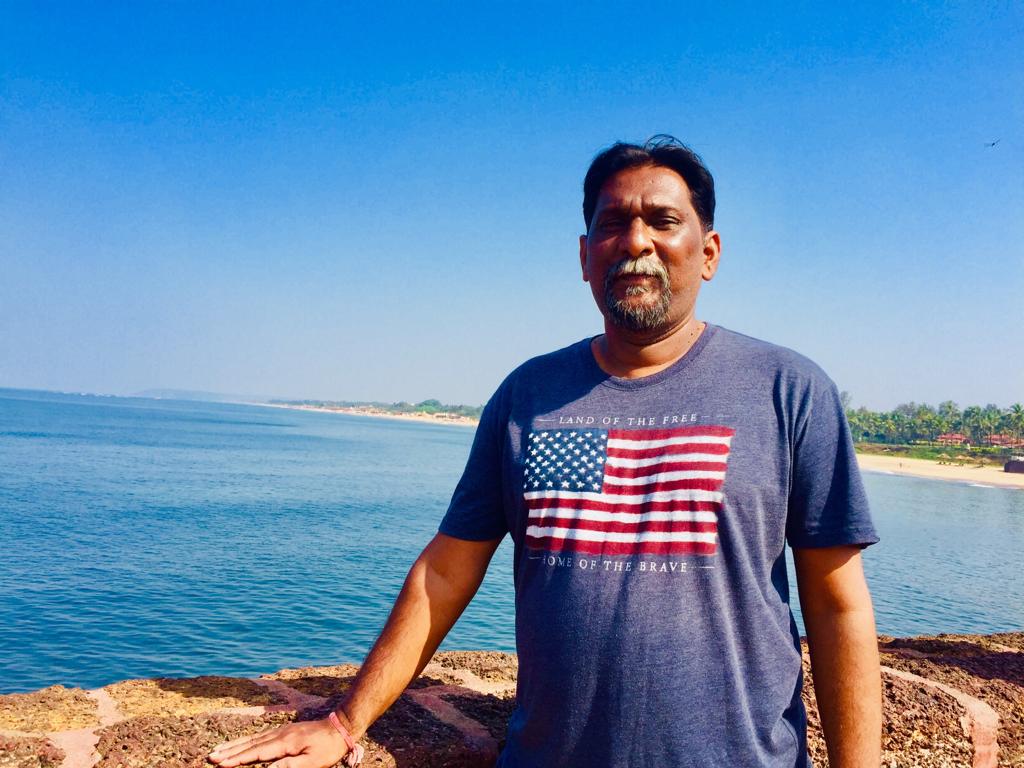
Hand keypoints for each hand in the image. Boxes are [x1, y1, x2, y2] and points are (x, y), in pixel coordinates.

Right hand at [207, 717, 347, 767]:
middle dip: (230, 752)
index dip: (237, 759)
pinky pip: (260, 736)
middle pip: (250, 744)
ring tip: (219, 749)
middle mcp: (279, 734)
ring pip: (252, 739)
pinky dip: (246, 741)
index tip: (220, 764)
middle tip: (211, 757)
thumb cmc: (328, 748)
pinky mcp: (284, 731)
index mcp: (284, 743)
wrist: (340, 726)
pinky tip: (240, 743)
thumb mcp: (313, 762)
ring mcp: (281, 731)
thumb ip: (289, 767)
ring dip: (235, 745)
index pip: (256, 753)